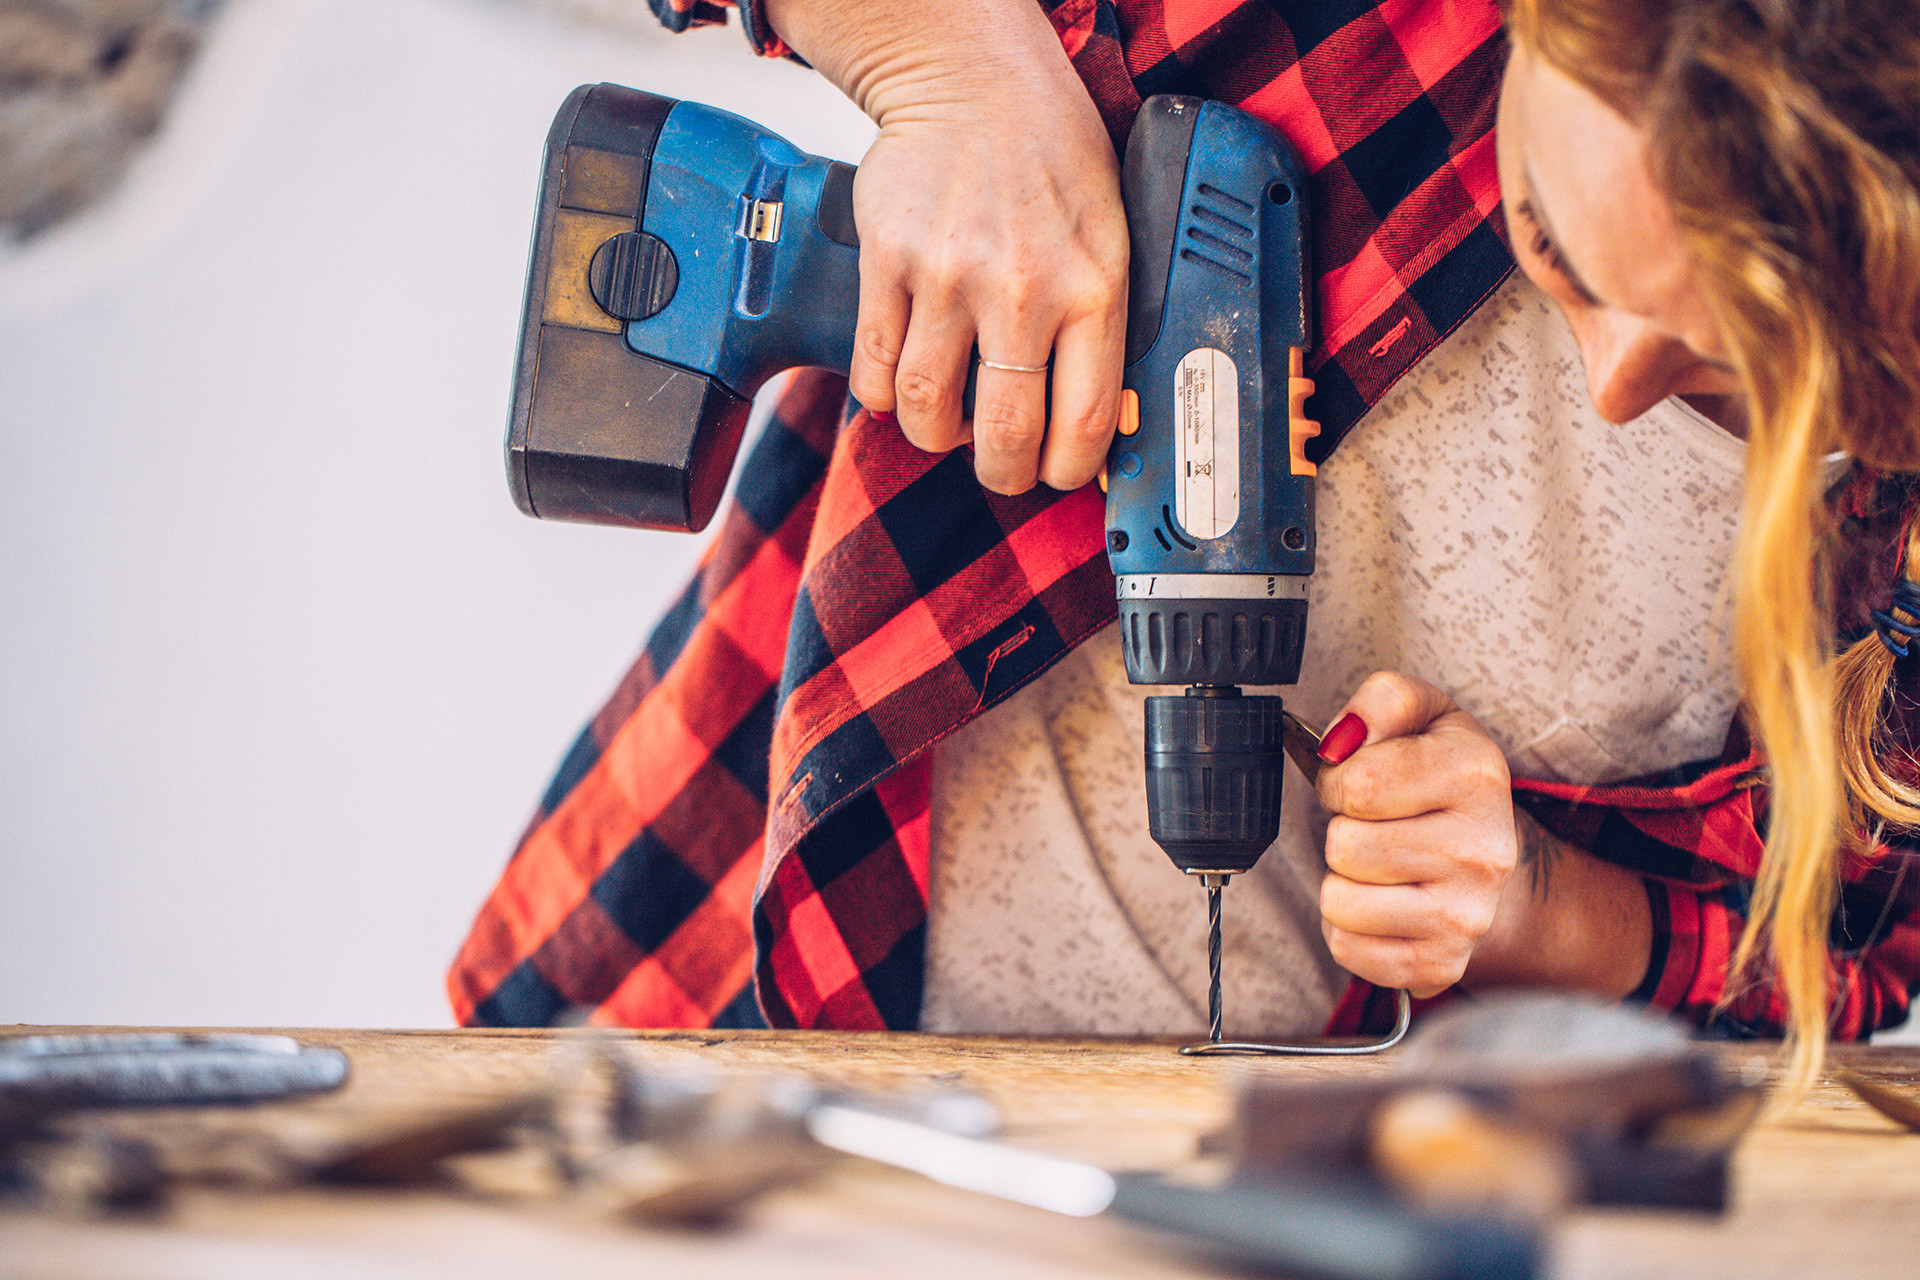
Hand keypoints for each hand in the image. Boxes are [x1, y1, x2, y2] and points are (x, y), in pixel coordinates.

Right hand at [763, 0, 1128, 494]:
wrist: (973, 79)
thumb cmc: (1052, 159)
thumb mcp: (1111, 233)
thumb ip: (1106, 321)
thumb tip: (1101, 421)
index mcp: (1093, 285)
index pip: (1086, 419)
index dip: (1068, 469)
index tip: (1056, 472)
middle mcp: (1021, 286)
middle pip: (1003, 433)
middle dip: (1001, 473)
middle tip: (998, 468)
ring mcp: (947, 275)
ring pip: (926, 411)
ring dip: (935, 437)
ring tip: (948, 424)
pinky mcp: (887, 262)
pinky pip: (874, 369)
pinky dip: (883, 397)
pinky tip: (901, 383)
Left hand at [1314, 672, 1517, 997]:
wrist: (1490, 853)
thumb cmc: (1443, 779)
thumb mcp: (1425, 715)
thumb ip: (1382, 700)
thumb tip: (1340, 740)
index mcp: (1477, 775)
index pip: (1357, 782)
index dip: (1338, 781)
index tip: (1358, 784)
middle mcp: (1483, 850)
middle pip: (1345, 846)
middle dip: (1343, 831)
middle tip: (1374, 827)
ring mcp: (1467, 916)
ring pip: (1340, 902)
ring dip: (1343, 881)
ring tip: (1378, 865)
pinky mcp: (1442, 964)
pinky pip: (1348, 949)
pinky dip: (1349, 928)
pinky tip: (1381, 904)